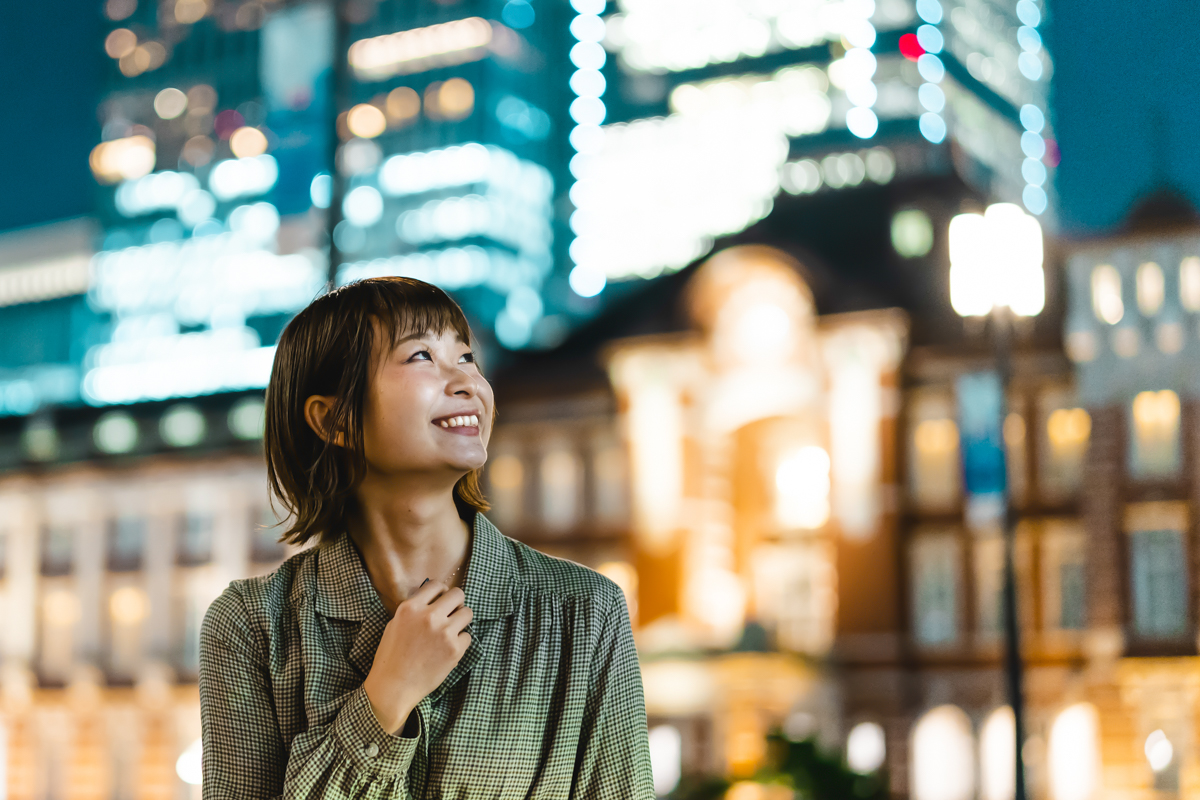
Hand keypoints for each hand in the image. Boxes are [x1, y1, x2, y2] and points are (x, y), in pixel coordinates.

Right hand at [362, 579, 472, 733]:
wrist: (394, 687)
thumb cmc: (391, 657)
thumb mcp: (396, 624)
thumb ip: (415, 610)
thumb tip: (433, 599)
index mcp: (411, 607)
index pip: (437, 585)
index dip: (441, 592)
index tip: (441, 601)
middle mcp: (429, 616)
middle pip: (458, 594)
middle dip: (456, 603)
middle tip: (452, 613)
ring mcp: (444, 632)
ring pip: (468, 613)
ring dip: (461, 620)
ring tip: (452, 631)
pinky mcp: (454, 649)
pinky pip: (467, 636)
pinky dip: (460, 642)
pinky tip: (448, 649)